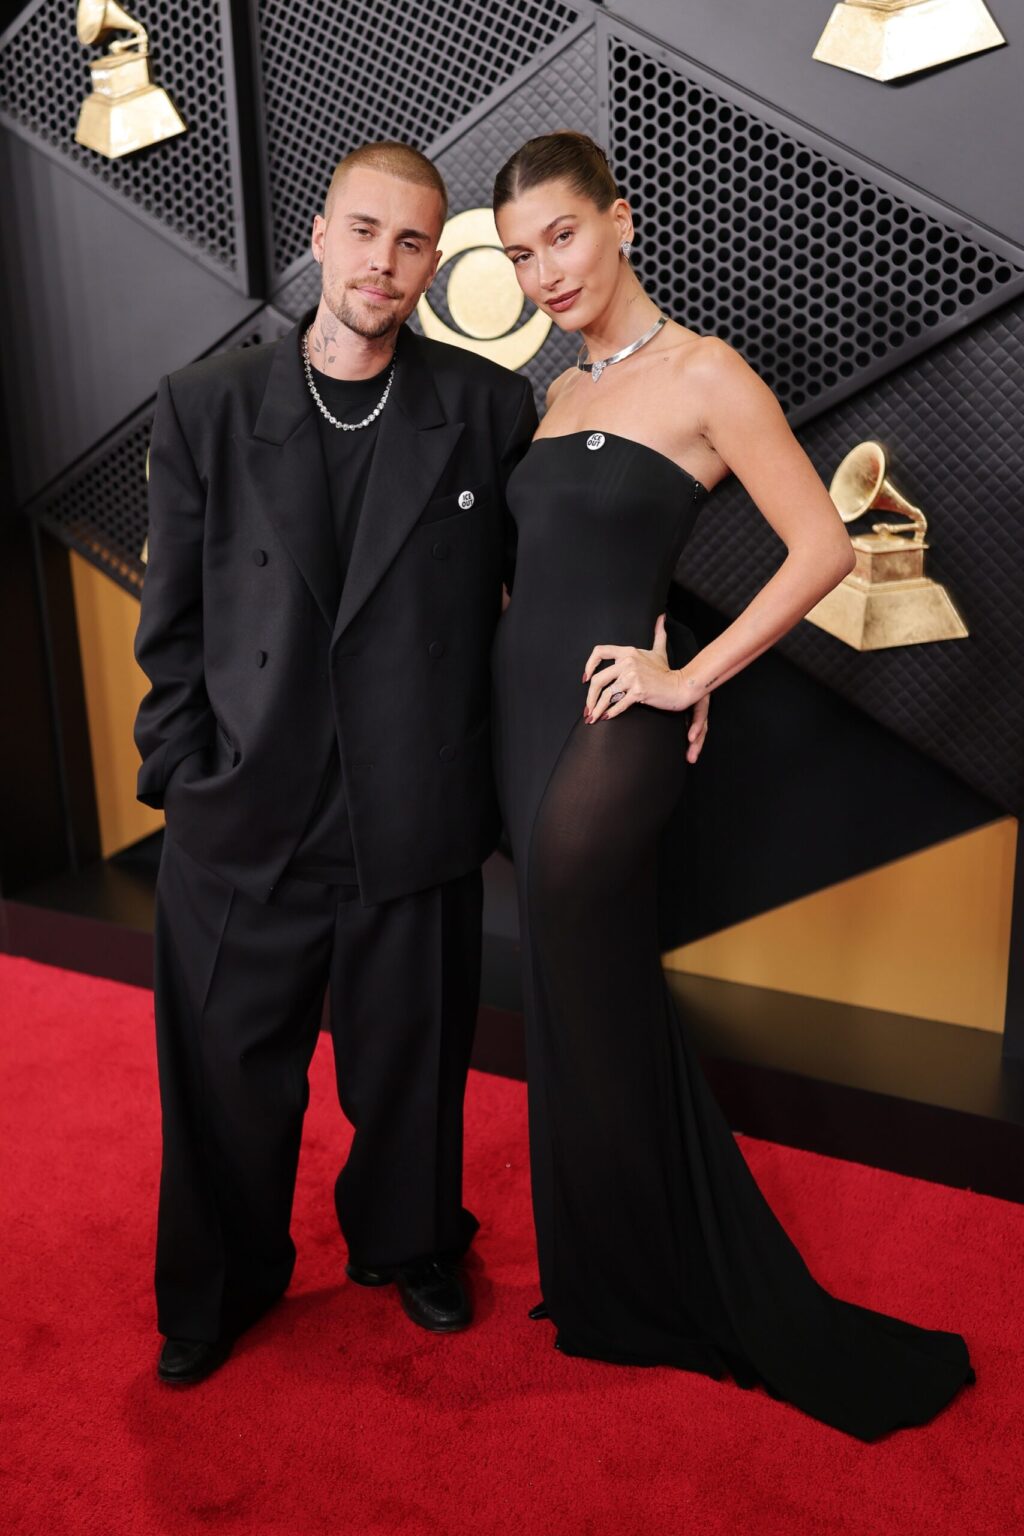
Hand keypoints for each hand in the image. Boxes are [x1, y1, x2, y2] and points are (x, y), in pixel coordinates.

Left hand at [583, 615, 708, 760]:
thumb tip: (661, 618)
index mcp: (628, 652)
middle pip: (598, 679)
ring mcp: (633, 677)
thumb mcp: (659, 651)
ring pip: (606, 694)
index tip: (586, 678)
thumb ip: (658, 634)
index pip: (600, 652)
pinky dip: (610, 713)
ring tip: (592, 718)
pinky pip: (619, 704)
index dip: (589, 665)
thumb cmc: (666, 672)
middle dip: (589, 697)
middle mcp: (628, 663)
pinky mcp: (639, 691)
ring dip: (596, 709)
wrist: (680, 686)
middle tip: (587, 708)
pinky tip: (605, 717)